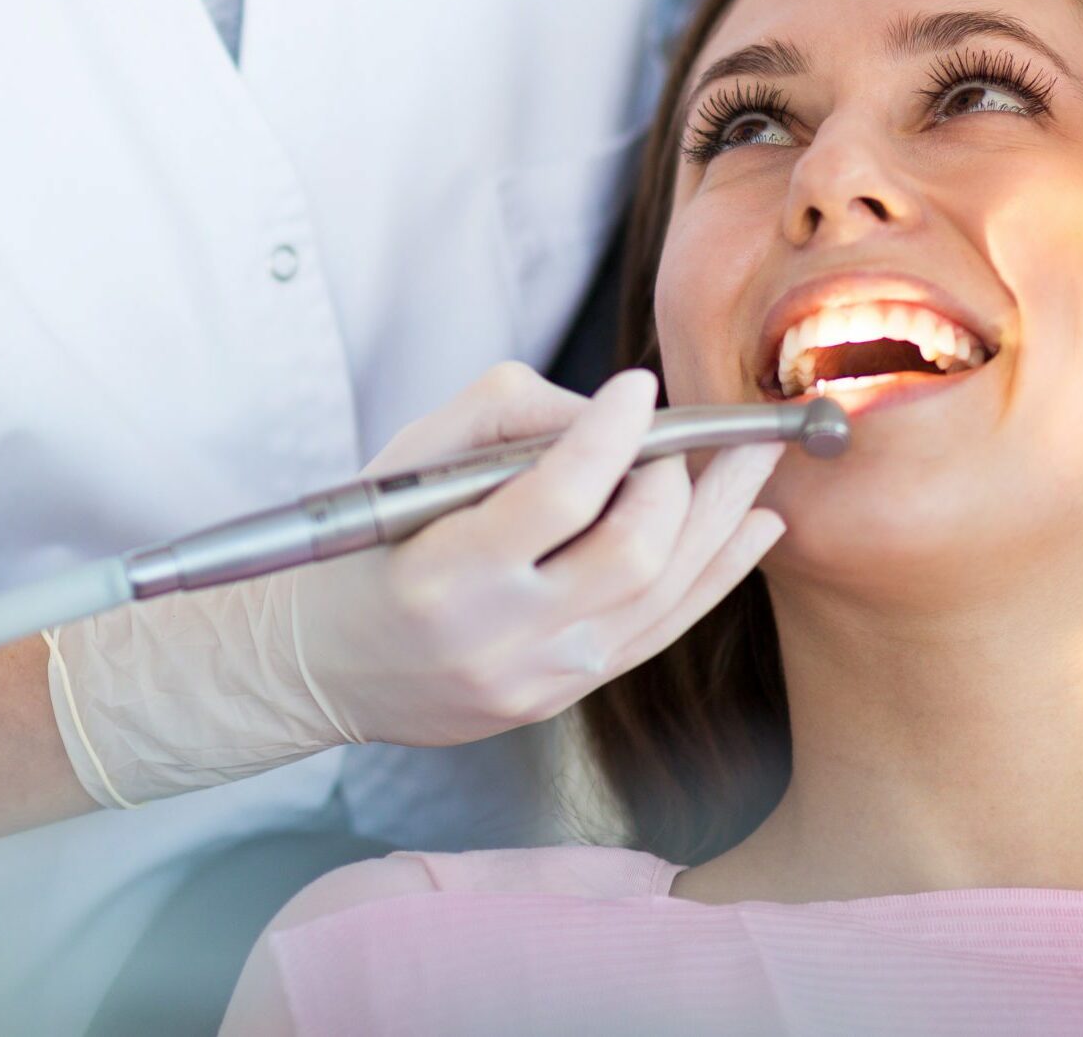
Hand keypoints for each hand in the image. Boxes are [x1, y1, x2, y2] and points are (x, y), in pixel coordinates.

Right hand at [291, 363, 783, 747]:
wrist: (326, 663)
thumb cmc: (368, 545)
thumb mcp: (409, 459)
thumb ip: (506, 416)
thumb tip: (607, 414)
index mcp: (445, 573)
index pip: (558, 497)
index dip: (612, 435)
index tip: (638, 386)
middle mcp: (500, 637)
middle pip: (631, 553)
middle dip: (678, 480)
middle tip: (689, 434)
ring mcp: (541, 677)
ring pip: (663, 593)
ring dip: (721, 518)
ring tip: (756, 460)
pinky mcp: (566, 696)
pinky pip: (662, 631)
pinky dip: (718, 574)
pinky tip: (752, 528)